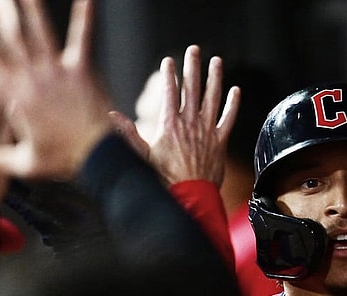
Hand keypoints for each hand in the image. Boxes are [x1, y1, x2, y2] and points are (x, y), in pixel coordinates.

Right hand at [0, 0, 111, 179]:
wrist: (97, 157)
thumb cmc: (64, 160)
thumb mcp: (28, 163)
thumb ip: (2, 160)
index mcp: (16, 97)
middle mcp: (33, 79)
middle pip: (12, 42)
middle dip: (2, 18)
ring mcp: (58, 72)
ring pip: (40, 33)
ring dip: (32, 10)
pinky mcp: (82, 70)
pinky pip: (82, 38)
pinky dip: (85, 16)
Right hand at [117, 45, 240, 186]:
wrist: (190, 195)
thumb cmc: (164, 178)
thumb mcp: (142, 155)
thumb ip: (128, 133)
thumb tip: (110, 115)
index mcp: (170, 124)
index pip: (169, 92)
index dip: (169, 74)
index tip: (169, 61)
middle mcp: (190, 123)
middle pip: (192, 89)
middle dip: (193, 67)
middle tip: (194, 50)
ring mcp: (207, 131)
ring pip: (213, 98)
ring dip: (215, 78)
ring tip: (216, 61)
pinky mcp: (220, 142)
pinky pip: (229, 119)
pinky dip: (233, 104)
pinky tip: (236, 91)